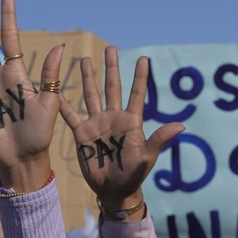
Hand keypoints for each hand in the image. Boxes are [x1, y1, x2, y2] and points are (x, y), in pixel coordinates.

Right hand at [59, 47, 182, 215]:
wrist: (113, 190)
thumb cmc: (133, 175)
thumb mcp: (147, 156)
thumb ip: (160, 139)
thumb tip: (181, 125)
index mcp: (131, 122)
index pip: (137, 94)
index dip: (140, 77)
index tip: (144, 58)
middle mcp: (114, 118)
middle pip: (112, 87)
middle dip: (111, 68)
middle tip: (110, 48)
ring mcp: (97, 124)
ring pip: (91, 95)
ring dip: (88, 77)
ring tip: (84, 58)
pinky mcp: (81, 134)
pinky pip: (70, 114)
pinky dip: (63, 102)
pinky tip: (56, 88)